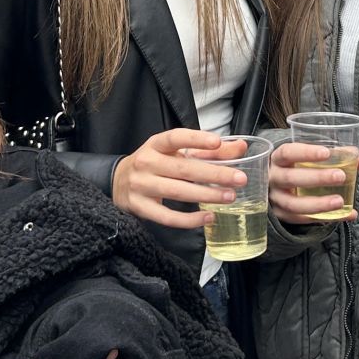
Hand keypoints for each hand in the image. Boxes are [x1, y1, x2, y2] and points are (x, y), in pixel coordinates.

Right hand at [112, 129, 245, 229]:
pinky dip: (190, 220)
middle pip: (183, 169)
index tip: (217, 142)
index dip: (196, 139)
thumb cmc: (154, 165)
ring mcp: (141, 186)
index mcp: (155, 144)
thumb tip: (241, 147)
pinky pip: (168, 217)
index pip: (175, 138)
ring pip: (178, 191)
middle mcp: (146, 162)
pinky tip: (208, 217)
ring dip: (206, 195)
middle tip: (239, 179)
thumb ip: (208, 151)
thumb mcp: (174, 153)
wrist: (117, 183)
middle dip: (214, 174)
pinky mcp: (141, 207)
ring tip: (230, 197)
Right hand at [268, 141, 358, 225]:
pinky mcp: (281, 216)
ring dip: (318, 203)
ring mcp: (275, 199)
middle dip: (316, 177)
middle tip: (340, 177)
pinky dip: (323, 218)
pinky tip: (343, 214)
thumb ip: (342, 156)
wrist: (279, 187)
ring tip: (340, 202)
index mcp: (278, 158)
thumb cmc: (300, 167)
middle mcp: (273, 178)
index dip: (305, 152)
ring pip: (293, 204)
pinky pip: (300, 220)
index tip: (327, 153)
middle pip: (290, 178)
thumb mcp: (315, 158)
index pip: (287, 152)